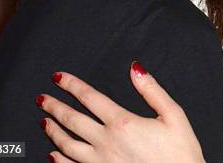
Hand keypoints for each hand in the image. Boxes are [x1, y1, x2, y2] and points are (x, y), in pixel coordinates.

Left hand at [38, 62, 204, 162]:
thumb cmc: (180, 153)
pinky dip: (58, 160)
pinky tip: (52, 155)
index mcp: (123, 123)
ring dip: (53, 131)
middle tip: (43, 98)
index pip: (90, 98)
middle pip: (72, 120)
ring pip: (67, 145)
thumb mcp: (173, 115)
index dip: (72, 85)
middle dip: (55, 106)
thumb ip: (152, 90)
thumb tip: (135, 69)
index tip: (58, 77)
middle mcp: (106, 142)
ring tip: (44, 121)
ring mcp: (100, 162)